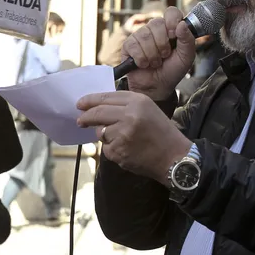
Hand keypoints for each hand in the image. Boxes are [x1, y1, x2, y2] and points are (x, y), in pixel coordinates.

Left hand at [77, 91, 191, 183]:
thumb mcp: (148, 109)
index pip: (106, 97)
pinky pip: (106, 148)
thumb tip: (97, 107)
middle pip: (98, 113)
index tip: (80, 104)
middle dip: (86, 117)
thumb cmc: (161, 132)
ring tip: (124, 139)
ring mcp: (123, 134)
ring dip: (105, 135)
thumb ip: (125, 105)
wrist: (174, 157)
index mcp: (137, 101)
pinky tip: (127, 150)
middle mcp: (129, 115)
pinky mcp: (119, 151)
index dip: (90, 100)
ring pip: (101, 132)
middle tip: (80, 120)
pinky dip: (113, 149)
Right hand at [122, 7, 195, 100]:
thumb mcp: (186, 57)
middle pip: (156, 23)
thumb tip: (182, 24)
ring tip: (155, 62)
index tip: (174, 35)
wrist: (157, 87)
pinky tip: (144, 64)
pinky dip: (141, 59)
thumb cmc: (172, 71)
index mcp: (170, 28)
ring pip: (145, 36)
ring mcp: (140, 35)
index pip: (171, 12)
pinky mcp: (128, 45)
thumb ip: (188, 40)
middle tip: (164, 55)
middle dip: (162, 44)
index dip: (172, 21)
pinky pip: (134, 46)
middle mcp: (154, 29)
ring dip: (152, 55)